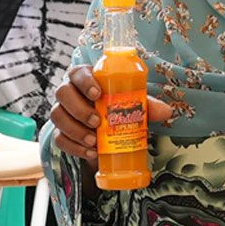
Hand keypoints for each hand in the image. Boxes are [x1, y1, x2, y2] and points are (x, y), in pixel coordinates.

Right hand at [47, 65, 174, 162]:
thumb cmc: (117, 109)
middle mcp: (69, 92)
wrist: (106, 132)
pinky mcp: (60, 132)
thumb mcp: (132, 105)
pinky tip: (90, 153)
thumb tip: (167, 111)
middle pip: (62, 93)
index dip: (85, 81)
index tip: (97, 94)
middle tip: (97, 121)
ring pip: (57, 116)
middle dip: (79, 108)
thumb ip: (146, 105)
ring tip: (94, 141)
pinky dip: (74, 147)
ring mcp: (63, 112)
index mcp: (85, 78)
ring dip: (75, 129)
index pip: (77, 73)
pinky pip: (59, 139)